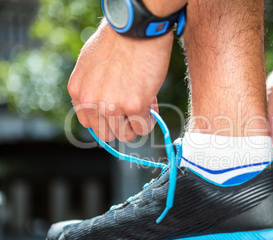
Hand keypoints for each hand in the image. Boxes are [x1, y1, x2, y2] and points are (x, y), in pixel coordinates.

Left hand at [68, 19, 172, 141]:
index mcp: (78, 92)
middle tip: (133, 113)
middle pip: (107, 134)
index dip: (106, 121)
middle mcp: (91, 102)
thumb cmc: (117, 40)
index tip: (118, 115)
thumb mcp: (91, 64)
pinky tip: (152, 105)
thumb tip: (108, 104)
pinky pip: (143, 127)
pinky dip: (150, 120)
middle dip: (121, 126)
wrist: (134, 29)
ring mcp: (112, 107)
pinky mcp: (134, 107)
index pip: (89, 123)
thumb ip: (94, 87)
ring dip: (136, 125)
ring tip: (145, 108)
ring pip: (126, 135)